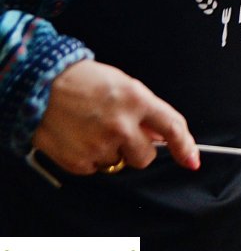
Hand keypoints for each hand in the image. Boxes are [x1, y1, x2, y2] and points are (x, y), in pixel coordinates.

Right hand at [32, 60, 197, 175]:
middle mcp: (121, 125)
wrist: (38, 87)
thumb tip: (159, 135)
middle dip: (138, 150)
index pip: (172, 128)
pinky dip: (90, 157)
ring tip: (93, 130)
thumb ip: (145, 111)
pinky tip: (79, 138)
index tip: (192, 161)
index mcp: (137, 100)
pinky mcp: (79, 161)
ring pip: (119, 163)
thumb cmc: (83, 82)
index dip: (185, 147)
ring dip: (112, 152)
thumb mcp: (123, 86)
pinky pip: (96, 168)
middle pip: (146, 156)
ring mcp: (99, 145)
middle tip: (122, 135)